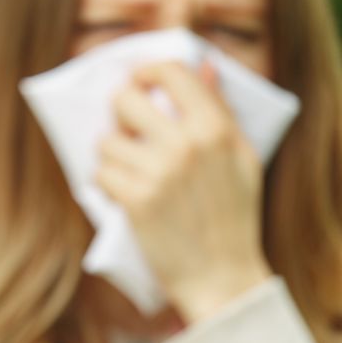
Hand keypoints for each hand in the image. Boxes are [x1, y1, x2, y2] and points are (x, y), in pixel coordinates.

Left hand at [94, 57, 272, 323]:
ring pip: (105, 140)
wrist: (222, 277)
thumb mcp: (241, 158)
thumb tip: (206, 65)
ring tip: (130, 171)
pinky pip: (100, 174)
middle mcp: (187, 144)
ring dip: (111, 156)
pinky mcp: (135, 201)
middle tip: (126, 129)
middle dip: (118, 112)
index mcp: (216, 128)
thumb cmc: (233, 215)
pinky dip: (106, 185)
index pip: (170, 72)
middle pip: (125, 98)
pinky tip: (125, 196)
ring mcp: (159, 172)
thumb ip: (221, 109)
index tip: (138, 81)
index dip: (146, 71)